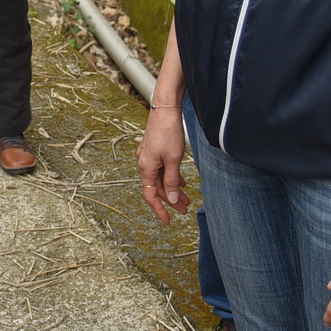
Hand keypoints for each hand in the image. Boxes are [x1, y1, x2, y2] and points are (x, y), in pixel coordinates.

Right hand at [137, 103, 191, 223]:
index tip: (168, 221)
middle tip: (185, 209)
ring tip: (186, 198)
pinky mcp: (154, 149)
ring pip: (160, 178)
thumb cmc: (169, 132)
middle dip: (171, 199)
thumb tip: (170, 198)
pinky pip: (161, 169)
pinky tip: (181, 181)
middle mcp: (144, 163)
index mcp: (146, 168)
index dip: (159, 210)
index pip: (150, 195)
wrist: (165, 108)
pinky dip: (171, 177)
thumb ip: (172, 180)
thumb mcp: (173, 159)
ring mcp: (148, 156)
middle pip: (157, 187)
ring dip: (173, 188)